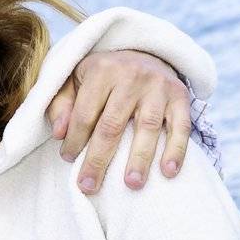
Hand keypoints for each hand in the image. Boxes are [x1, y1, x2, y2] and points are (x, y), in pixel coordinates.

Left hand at [46, 49, 191, 194]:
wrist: (144, 53)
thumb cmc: (103, 76)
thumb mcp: (74, 80)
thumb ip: (61, 105)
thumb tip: (59, 134)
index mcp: (102, 70)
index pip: (85, 114)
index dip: (75, 140)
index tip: (68, 160)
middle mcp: (132, 76)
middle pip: (112, 125)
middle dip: (99, 159)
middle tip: (89, 186)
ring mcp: (158, 86)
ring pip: (147, 127)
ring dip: (140, 158)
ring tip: (132, 184)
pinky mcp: (180, 96)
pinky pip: (181, 126)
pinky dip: (176, 150)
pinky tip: (168, 171)